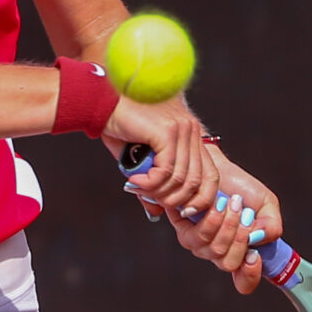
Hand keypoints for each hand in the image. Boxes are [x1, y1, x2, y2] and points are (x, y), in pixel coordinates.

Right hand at [100, 96, 217, 237]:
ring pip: (181, 179)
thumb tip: (156, 211)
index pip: (210, 175)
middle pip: (198, 181)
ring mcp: (182, 129)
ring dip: (159, 192)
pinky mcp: (167, 132)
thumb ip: (152, 183)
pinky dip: (151, 183)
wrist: (101, 100)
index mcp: (191, 134)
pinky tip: (136, 181)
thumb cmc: (119, 126)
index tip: (180, 211)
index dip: (199, 199)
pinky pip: (166, 171)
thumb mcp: (140, 158)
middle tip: (153, 200)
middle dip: (175, 200)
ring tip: (139, 189)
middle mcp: (191, 130)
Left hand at [205, 152, 283, 294]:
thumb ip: (272, 225)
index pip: (244, 281)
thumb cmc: (241, 188)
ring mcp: (200, 245)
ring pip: (215, 251)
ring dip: (228, 225)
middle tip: (244, 213)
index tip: (255, 256)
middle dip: (240, 237)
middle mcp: (219, 253)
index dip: (250, 275)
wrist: (218, 167)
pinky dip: (212, 220)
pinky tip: (218, 204)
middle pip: (229, 263)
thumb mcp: (266, 204)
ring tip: (233, 203)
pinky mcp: (184, 230)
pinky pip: (198, 237)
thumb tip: (259, 239)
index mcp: (241, 252)